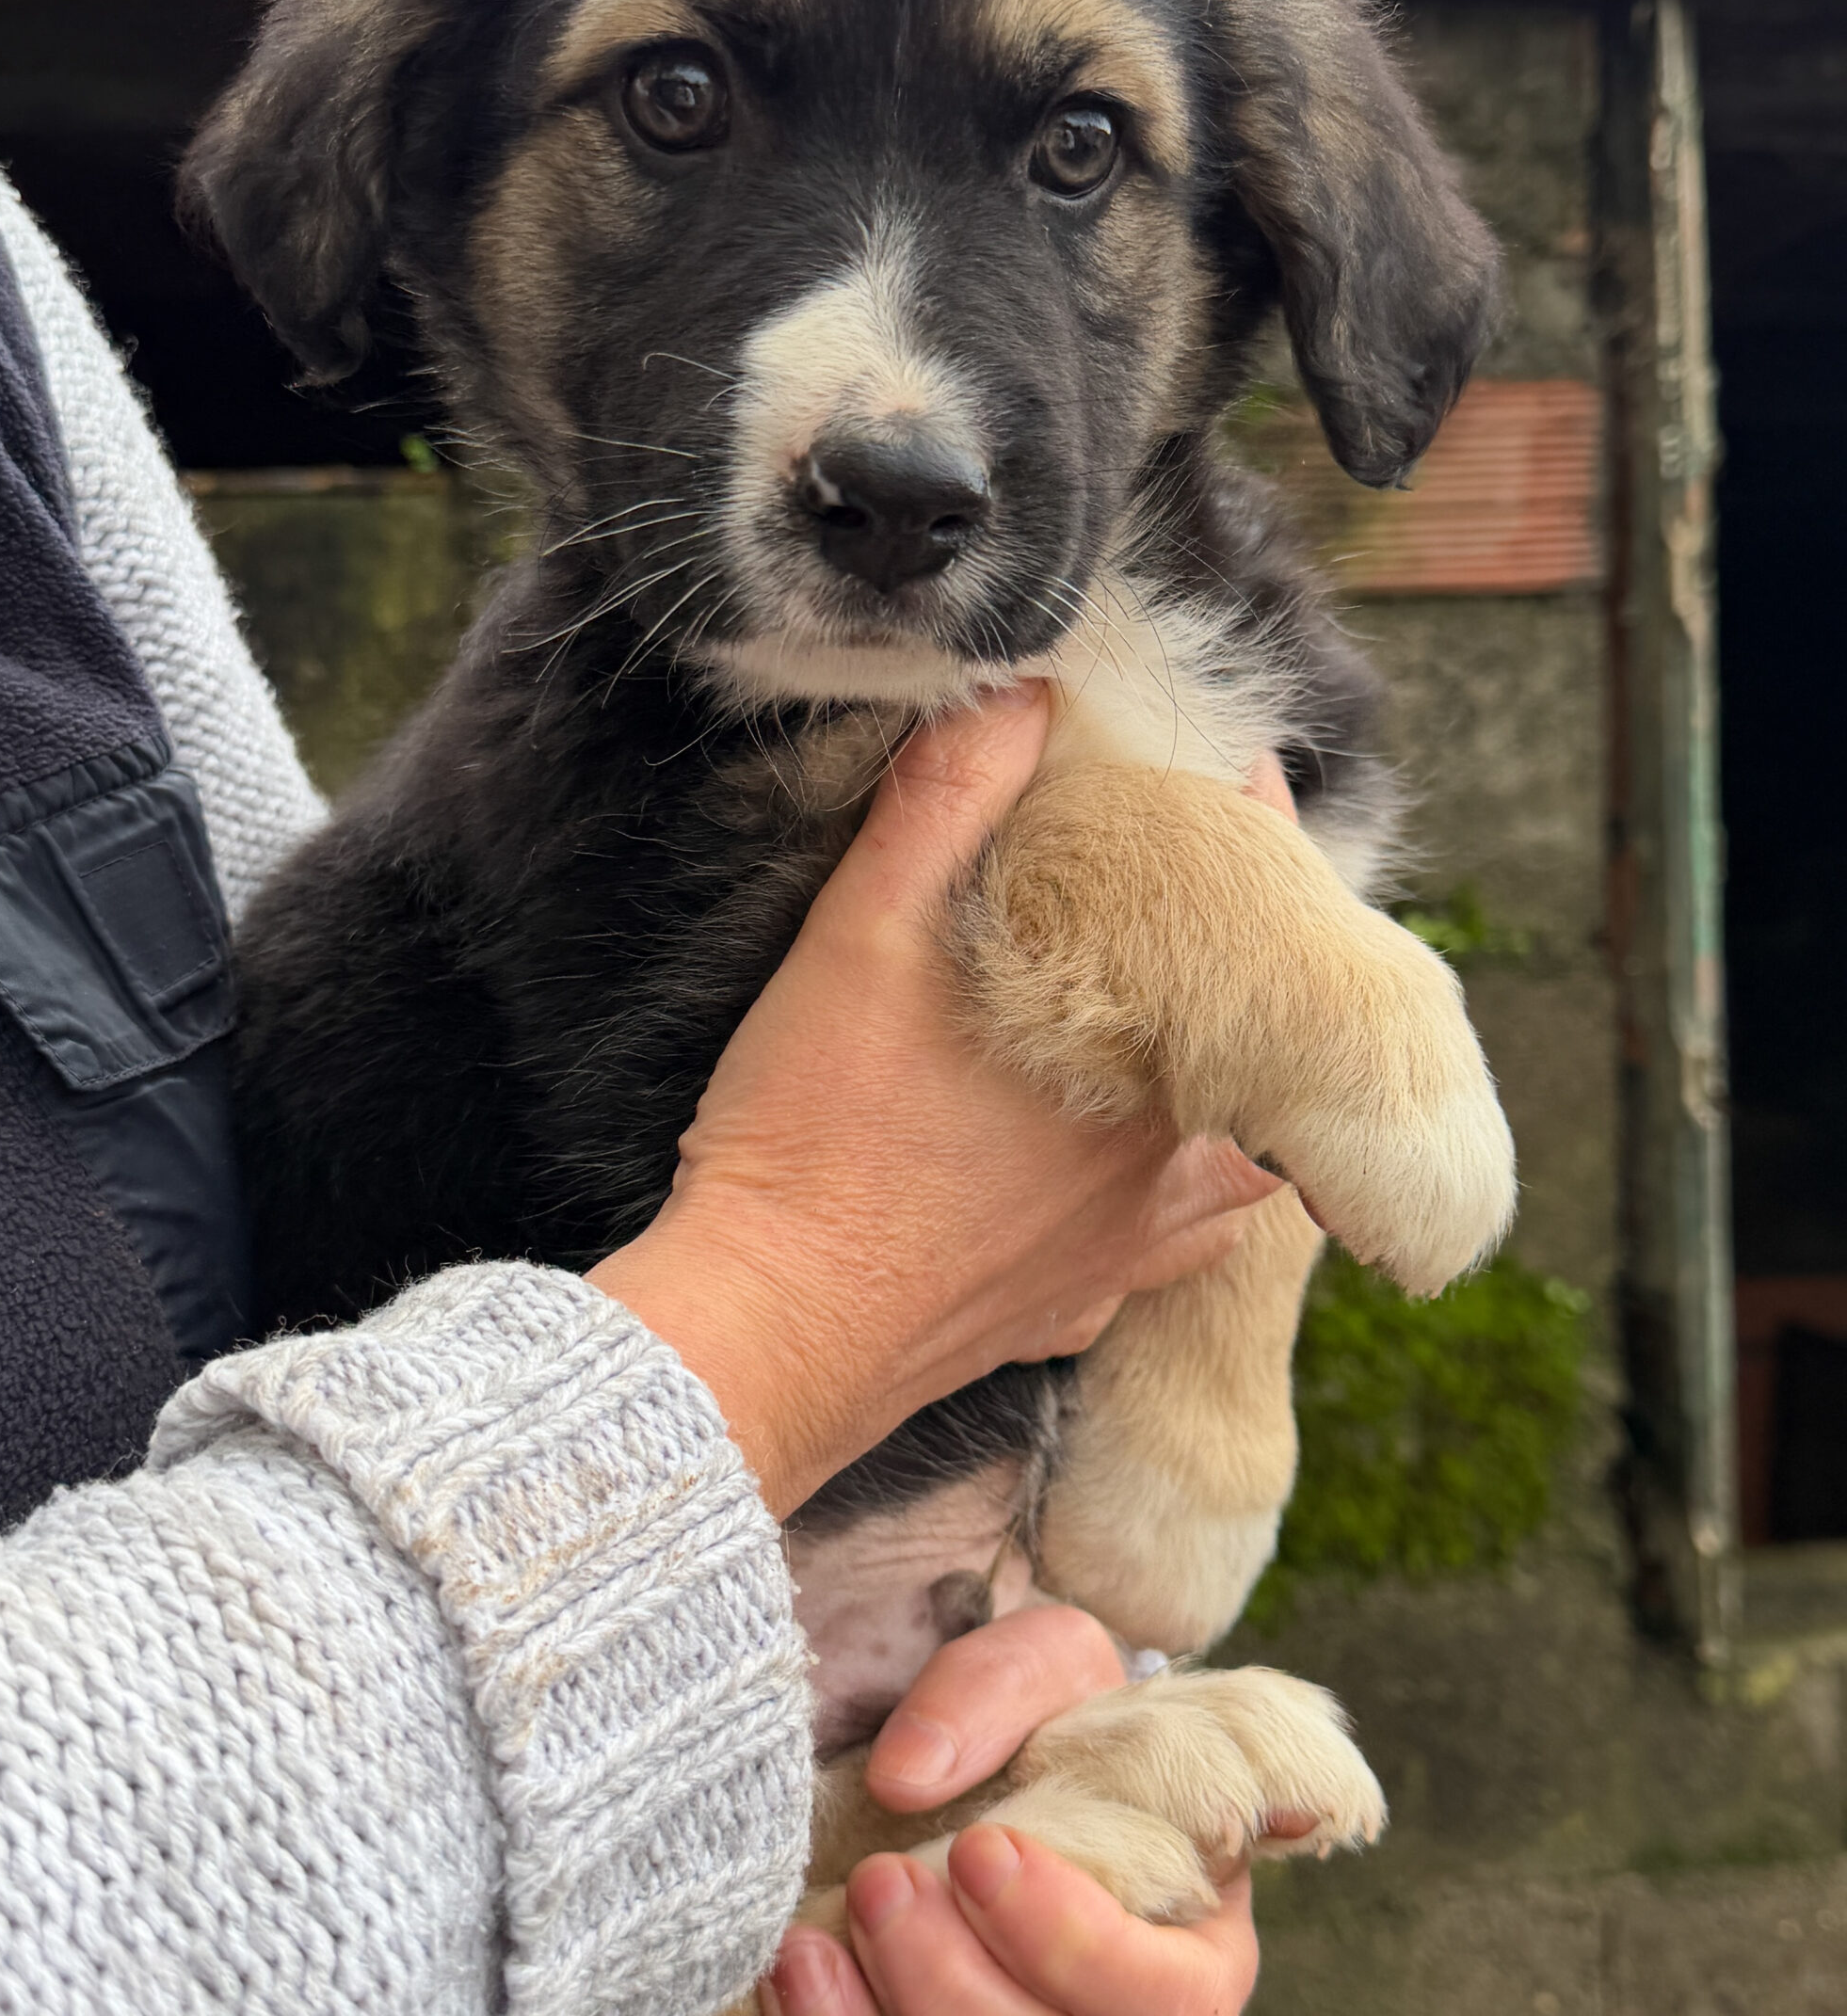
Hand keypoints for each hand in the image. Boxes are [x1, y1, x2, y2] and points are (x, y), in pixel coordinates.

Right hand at [592, 685, 1284, 1514]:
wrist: (765, 1331)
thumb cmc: (813, 1132)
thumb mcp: (861, 937)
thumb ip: (945, 806)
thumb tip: (1022, 695)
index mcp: (1137, 1067)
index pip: (1250, 937)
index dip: (1262, 848)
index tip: (1260, 788)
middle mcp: (1155, 1168)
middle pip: (1257, 1053)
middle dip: (1248, 977)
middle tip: (1224, 912)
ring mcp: (1114, 1254)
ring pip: (1230, 1172)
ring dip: (1233, 1106)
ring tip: (1208, 1051)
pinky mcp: (1060, 1314)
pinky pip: (1157, 1259)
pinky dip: (1165, 1213)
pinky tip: (1127, 1191)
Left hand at [760, 1606, 1261, 2013]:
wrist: (976, 1766)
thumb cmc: (1043, 1723)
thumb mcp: (1047, 1664)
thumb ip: (995, 1689)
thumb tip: (906, 1774)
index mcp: (1191, 1944)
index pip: (1166, 1995)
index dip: (1071, 1940)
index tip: (980, 1849)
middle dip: (954, 1984)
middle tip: (881, 1880)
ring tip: (816, 1937)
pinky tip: (797, 1972)